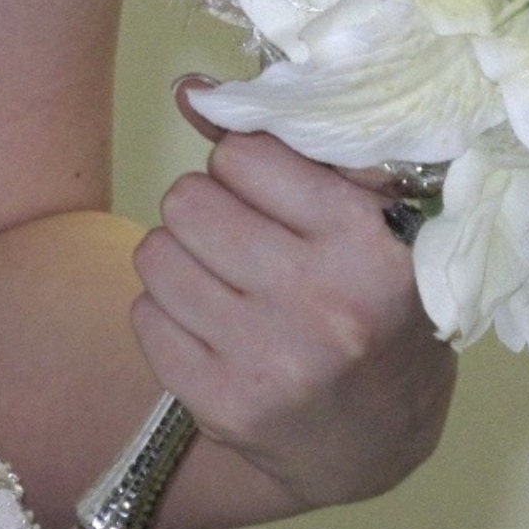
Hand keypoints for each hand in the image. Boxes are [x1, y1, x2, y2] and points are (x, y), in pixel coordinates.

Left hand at [130, 80, 456, 512]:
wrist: (382, 438)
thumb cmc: (376, 303)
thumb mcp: (364, 216)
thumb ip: (285, 147)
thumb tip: (187, 89)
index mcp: (365, 239)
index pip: (245, 155)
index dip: (248, 167)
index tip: (272, 194)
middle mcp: (321, 300)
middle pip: (189, 200)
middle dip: (208, 209)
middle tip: (242, 236)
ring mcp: (269, 359)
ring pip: (156, 255)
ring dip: (182, 258)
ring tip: (225, 279)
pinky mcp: (223, 405)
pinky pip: (145, 317)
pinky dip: (169, 312)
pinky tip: (213, 325)